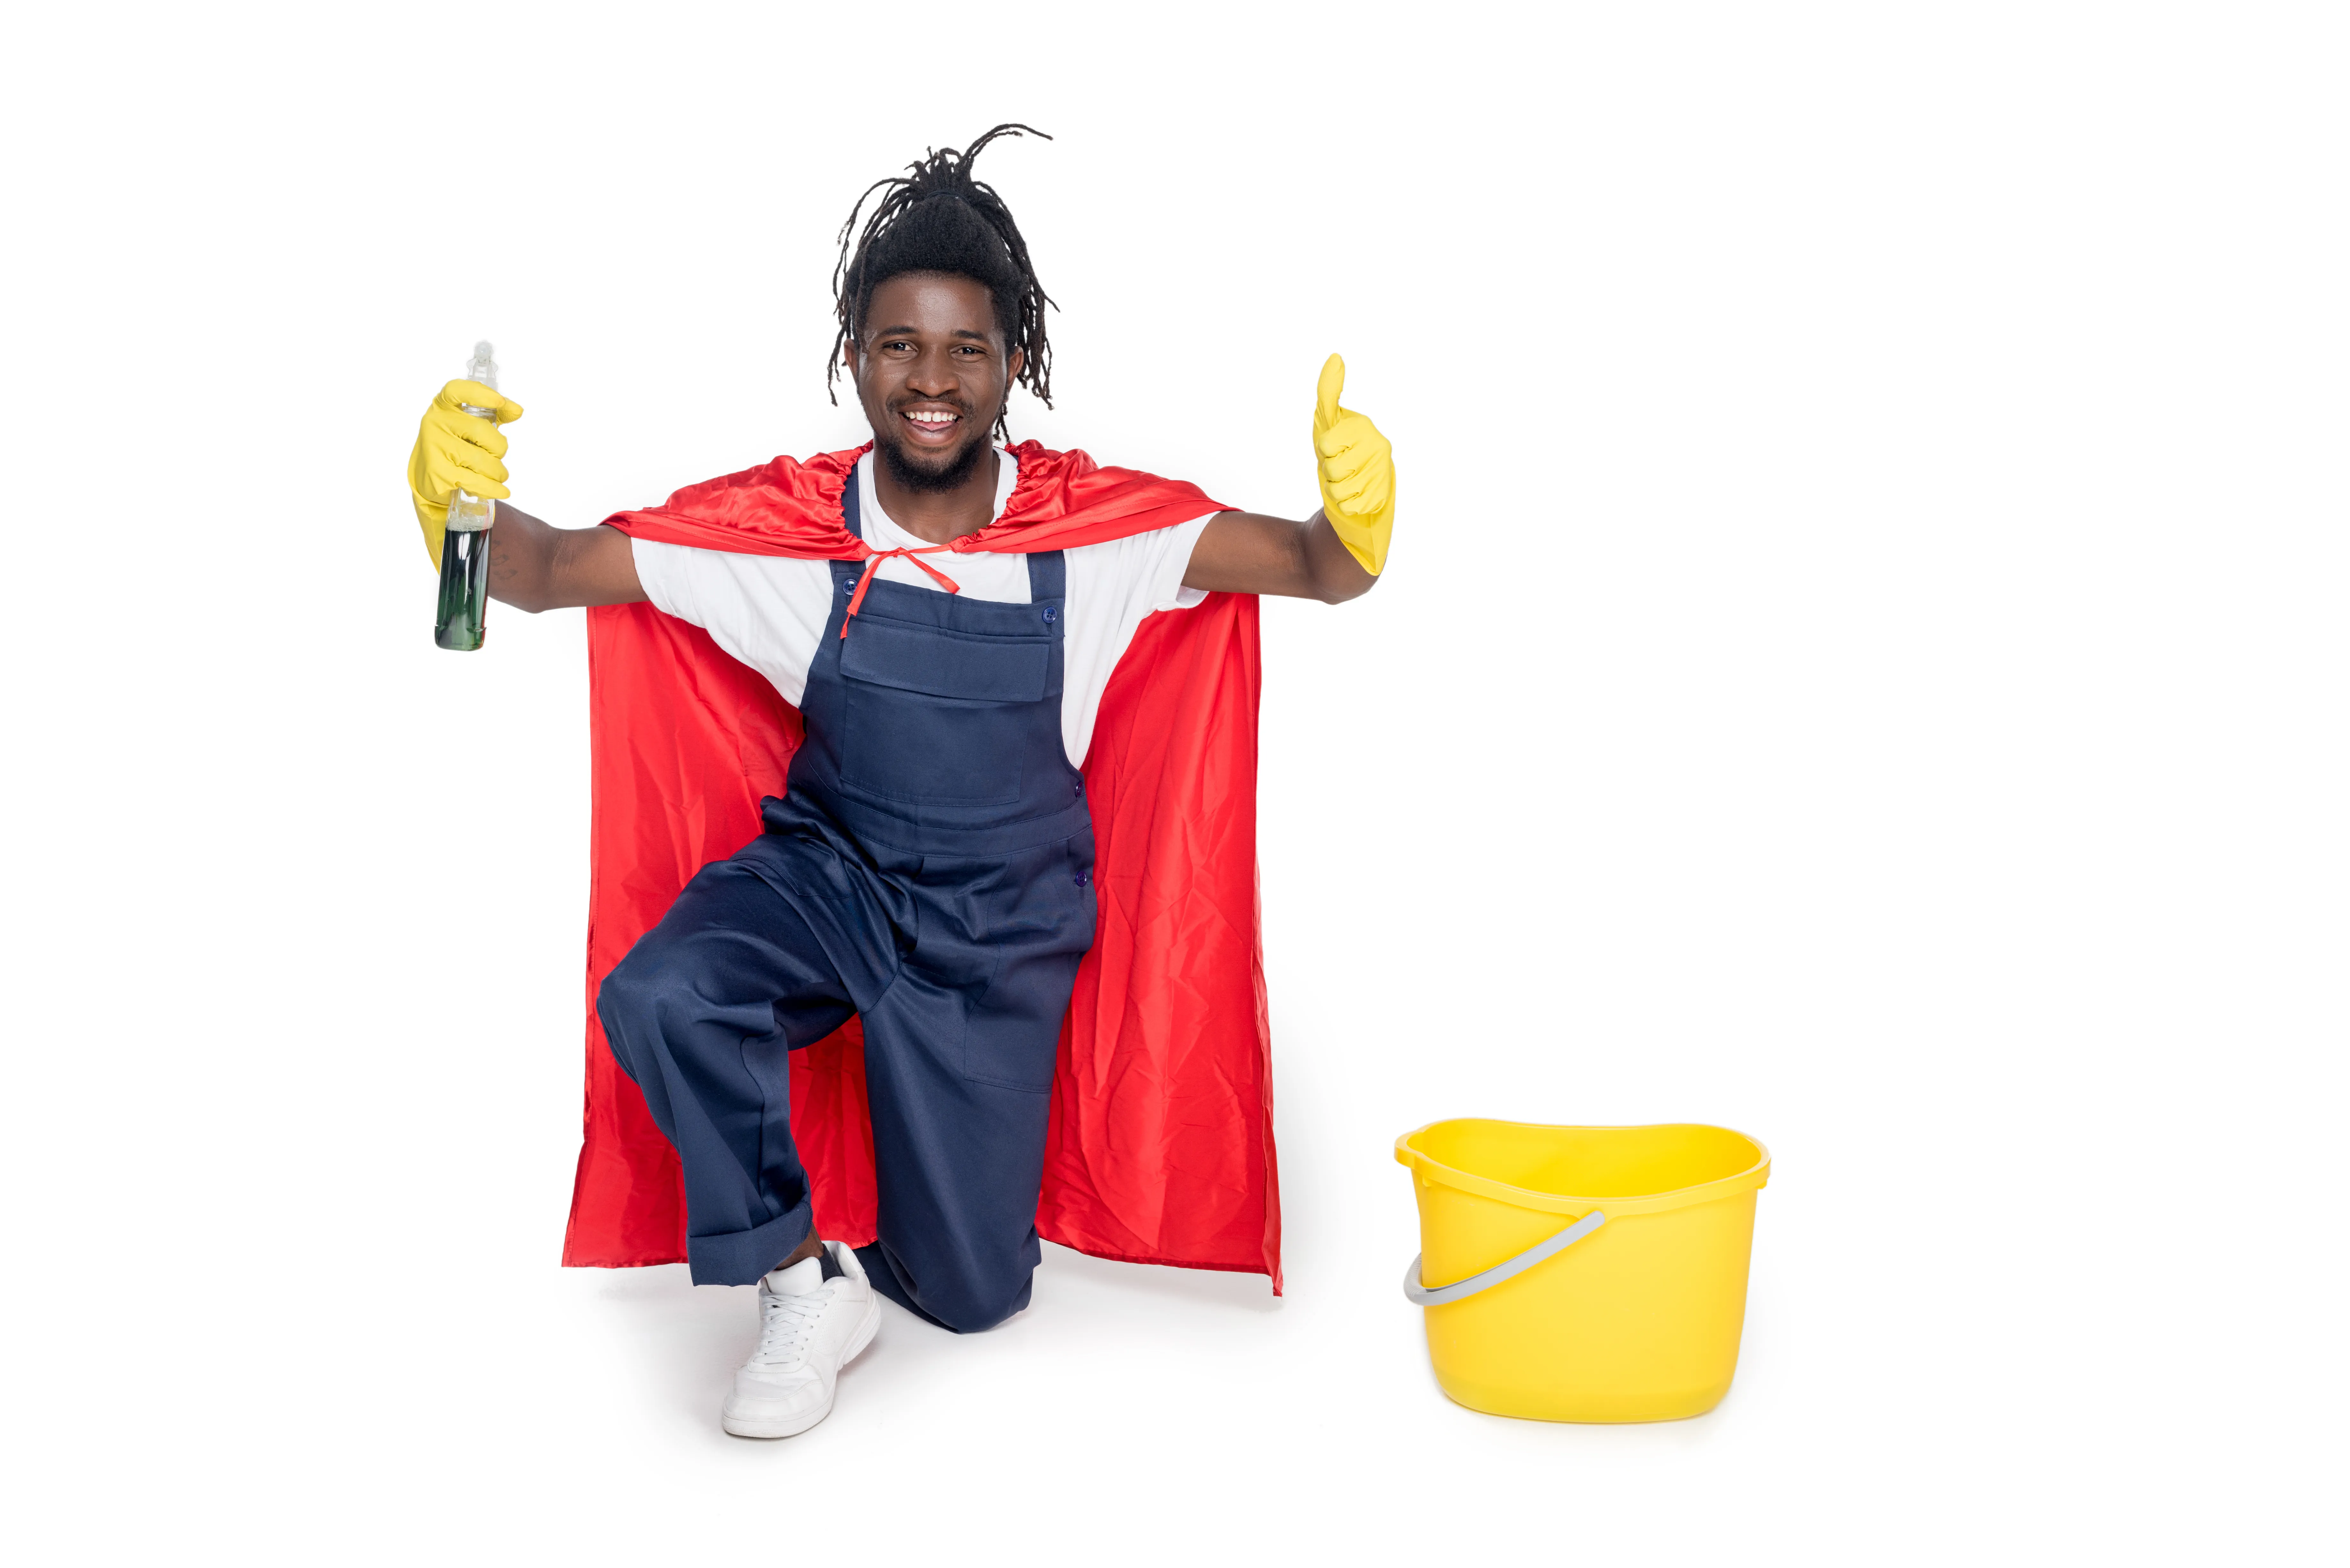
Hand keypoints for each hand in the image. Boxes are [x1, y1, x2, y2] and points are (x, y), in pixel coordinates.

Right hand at [408, 379, 523, 565]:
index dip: (480, 394)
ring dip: (497, 471)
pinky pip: (477, 482)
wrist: (427, 475)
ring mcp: (434, 448)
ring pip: (483, 461)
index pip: (457, 390)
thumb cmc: (455, 444)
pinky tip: (501, 491)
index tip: (499, 401)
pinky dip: (493, 489)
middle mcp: (434, 422)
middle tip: (497, 456)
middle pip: (483, 432)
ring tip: (496, 474)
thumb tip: (517, 410)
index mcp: (443, 406)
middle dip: (499, 449)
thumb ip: (496, 414)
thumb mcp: (471, 424)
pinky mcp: (438, 473)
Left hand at [1313, 353, 1393, 575]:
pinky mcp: (1383, 496)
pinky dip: (1347, 506)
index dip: (1324, 450)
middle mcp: (1379, 447)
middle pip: (1331, 468)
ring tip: (1346, 483)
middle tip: (1339, 470)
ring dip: (1336, 491)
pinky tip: (1355, 497)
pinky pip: (1351, 506)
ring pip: (1340, 490)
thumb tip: (1335, 357)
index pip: (1326, 444)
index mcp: (1363, 427)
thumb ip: (1329, 390)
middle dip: (1329, 473)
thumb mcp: (1328, 420)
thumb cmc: (1340, 453)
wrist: (1357, 489)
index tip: (1333, 448)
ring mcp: (1382, 472)